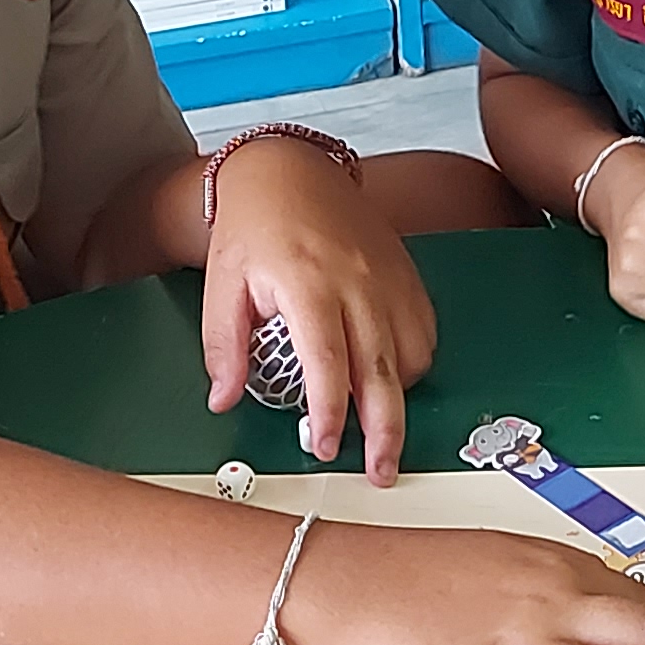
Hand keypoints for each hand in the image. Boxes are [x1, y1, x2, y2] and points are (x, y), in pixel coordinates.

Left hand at [203, 137, 432, 479]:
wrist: (291, 171)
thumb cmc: (254, 225)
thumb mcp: (222, 283)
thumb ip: (224, 346)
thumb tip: (222, 399)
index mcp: (308, 284)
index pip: (328, 362)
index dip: (331, 413)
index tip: (326, 448)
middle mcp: (357, 283)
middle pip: (382, 372)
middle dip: (386, 431)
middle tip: (382, 473)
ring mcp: (388, 281)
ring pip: (409, 358)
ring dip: (397, 400)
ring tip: (377, 426)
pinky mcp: (406, 279)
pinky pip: (423, 336)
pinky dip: (411, 367)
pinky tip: (388, 380)